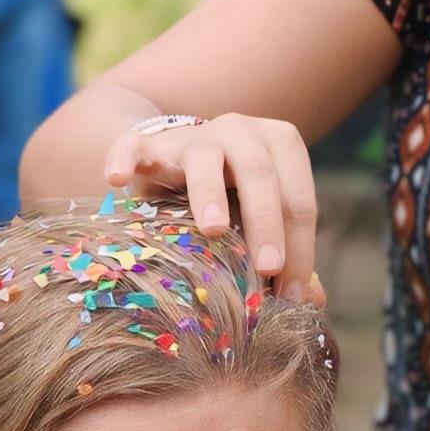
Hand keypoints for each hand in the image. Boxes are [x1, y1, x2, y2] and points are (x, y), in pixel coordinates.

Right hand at [102, 111, 326, 304]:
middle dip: (267, 223)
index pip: (298, 199)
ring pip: (205, 158)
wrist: (176, 162)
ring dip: (210, 194)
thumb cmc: (231, 199)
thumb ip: (286, 251)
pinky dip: (126, 158)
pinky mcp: (149, 144)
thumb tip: (313, 300)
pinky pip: (135, 147)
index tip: (293, 293)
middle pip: (260, 174)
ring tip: (214, 230)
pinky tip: (116, 180)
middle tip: (268, 268)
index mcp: (279, 145)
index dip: (301, 247)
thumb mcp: (261, 219)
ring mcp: (193, 135)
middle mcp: (240, 130)